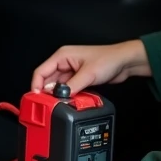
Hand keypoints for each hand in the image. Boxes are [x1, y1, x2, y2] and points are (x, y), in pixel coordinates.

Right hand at [31, 40, 150, 93]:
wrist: (124, 62)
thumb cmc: (108, 59)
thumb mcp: (88, 74)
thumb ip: (72, 86)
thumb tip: (59, 96)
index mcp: (62, 56)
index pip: (41, 71)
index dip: (36, 85)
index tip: (36, 98)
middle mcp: (65, 62)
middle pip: (48, 80)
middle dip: (48, 92)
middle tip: (48, 104)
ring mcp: (72, 71)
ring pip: (58, 86)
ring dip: (59, 95)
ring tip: (60, 103)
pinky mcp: (79, 78)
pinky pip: (68, 88)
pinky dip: (68, 95)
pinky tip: (70, 101)